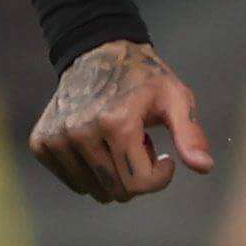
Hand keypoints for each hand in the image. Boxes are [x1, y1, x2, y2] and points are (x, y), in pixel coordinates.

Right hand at [28, 39, 212, 202]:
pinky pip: (72, 181)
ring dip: (113, 173)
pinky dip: (89, 171)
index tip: (166, 158)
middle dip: (136, 175)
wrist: (98, 54)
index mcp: (116, 122)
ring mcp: (56, 138)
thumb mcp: (177, 99)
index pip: (140, 184)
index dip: (160, 177)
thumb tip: (204, 167)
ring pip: (93, 190)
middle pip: (117, 191)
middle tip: (139, 144)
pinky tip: (97, 143)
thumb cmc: (145, 80)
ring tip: (117, 141)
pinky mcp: (41, 142)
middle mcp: (80, 131)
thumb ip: (191, 134)